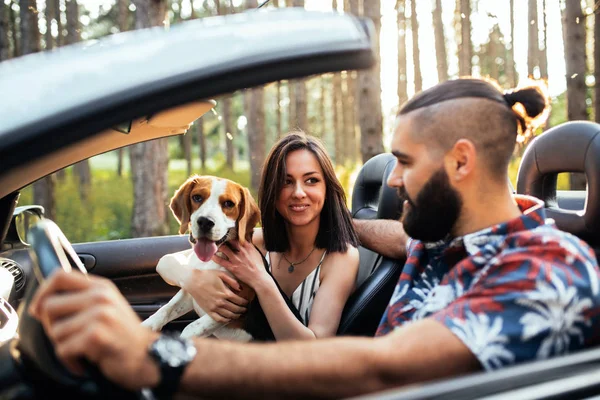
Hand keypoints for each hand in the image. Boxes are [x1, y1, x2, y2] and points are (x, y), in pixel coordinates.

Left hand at [29, 270, 159, 390]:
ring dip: (63, 346)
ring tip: (81, 348)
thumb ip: (82, 298)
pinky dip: (70, 361)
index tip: (39, 308)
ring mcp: (100, 315)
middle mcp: (101, 296)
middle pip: (50, 306)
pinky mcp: (96, 335)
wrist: (146, 356)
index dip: (42, 292)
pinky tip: (83, 360)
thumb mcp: (106, 307)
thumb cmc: (123, 335)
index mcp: (101, 286)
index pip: (60, 275)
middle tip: (68, 336)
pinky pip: (63, 349)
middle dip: (51, 327)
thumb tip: (43, 301)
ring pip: (54, 331)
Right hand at [183, 270, 248, 322]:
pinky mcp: (208, 311)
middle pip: (235, 309)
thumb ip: (232, 281)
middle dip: (242, 310)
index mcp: (225, 293)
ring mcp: (214, 308)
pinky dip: (225, 320)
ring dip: (236, 316)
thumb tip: (240, 288)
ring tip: (239, 314)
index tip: (247, 302)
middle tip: (245, 309)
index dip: (245, 303)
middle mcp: (220, 302)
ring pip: (229, 315)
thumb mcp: (221, 274)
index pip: (239, 301)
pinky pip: (219, 319)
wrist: (192, 281)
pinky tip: (229, 318)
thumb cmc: (207, 276)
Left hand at [212, 240, 268, 289]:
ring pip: (224, 249)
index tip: (227, 234)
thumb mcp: (256, 253)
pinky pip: (221, 261)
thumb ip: (250, 246)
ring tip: (214, 245)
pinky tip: (211, 256)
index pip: (238, 237)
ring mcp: (236, 259)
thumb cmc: (259, 266)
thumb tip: (246, 240)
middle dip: (224, 239)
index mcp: (248, 247)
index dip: (232, 235)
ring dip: (219, 246)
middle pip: (230, 241)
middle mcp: (241, 251)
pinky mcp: (232, 267)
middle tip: (219, 238)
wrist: (258, 277)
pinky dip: (215, 258)